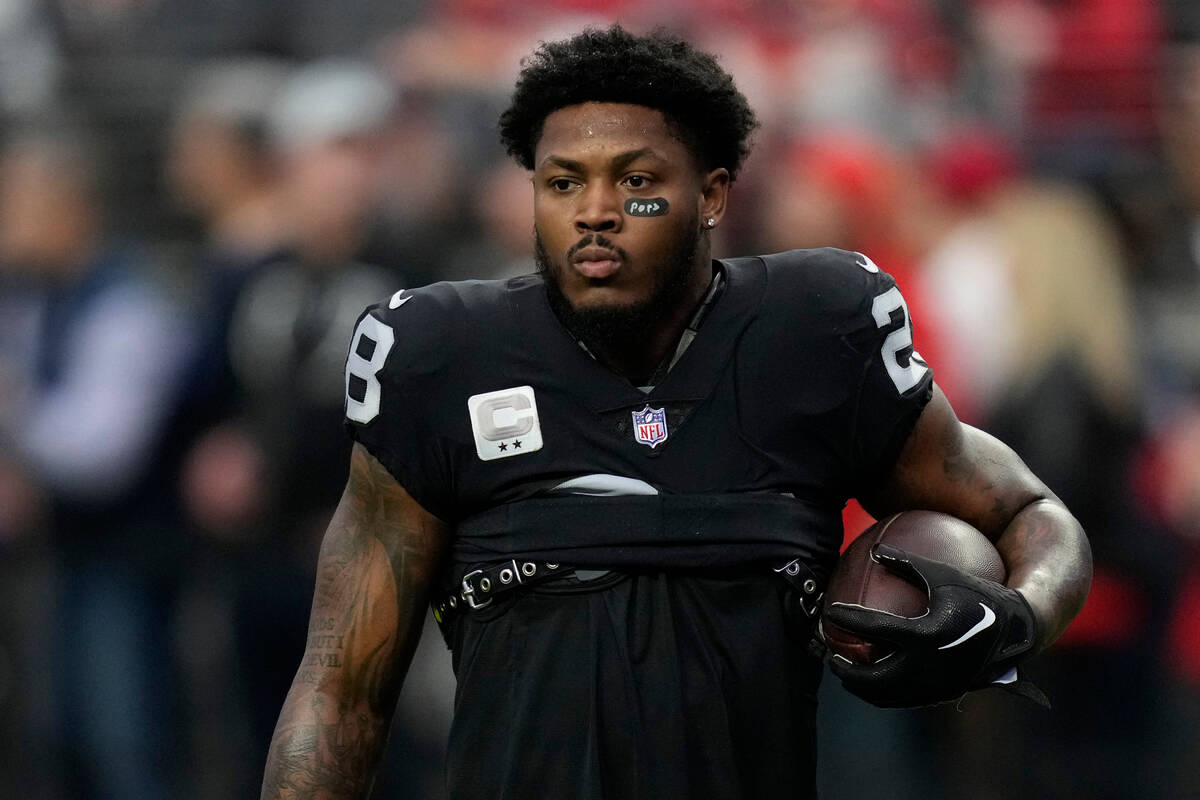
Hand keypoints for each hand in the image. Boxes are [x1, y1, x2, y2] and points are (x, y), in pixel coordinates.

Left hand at [823, 544, 1039, 707]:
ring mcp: (936, 684)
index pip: (875, 629)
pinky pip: (906, 698)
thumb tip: (874, 551)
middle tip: (831, 656)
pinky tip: (875, 680)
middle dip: (847, 670)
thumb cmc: (980, 595)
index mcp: (927, 634)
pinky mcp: (944, 694)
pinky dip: (885, 693)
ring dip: (862, 687)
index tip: (833, 613)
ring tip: (847, 673)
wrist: (1018, 631)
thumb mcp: (944, 574)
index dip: (849, 620)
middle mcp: (929, 665)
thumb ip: (907, 563)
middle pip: (874, 676)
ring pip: (888, 695)